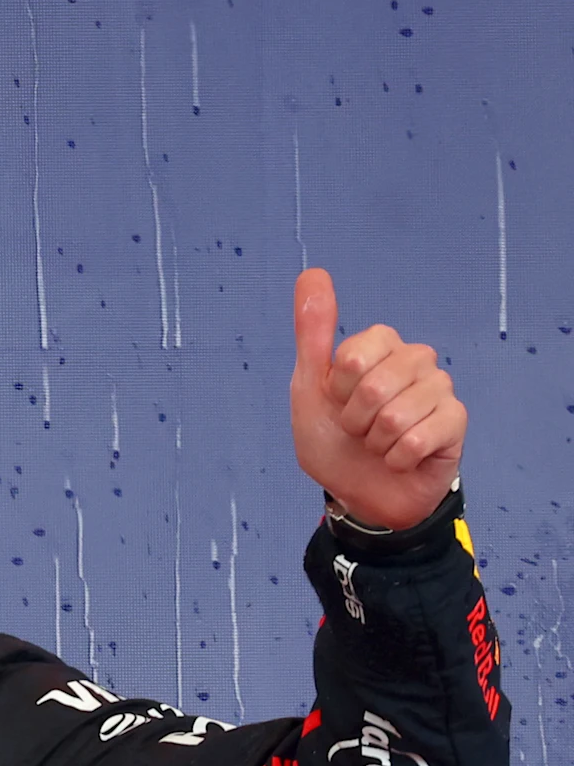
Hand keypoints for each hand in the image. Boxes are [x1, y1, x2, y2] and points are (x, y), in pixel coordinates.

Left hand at [290, 268, 463, 532]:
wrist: (359, 493)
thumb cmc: (334, 440)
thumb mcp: (309, 386)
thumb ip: (313, 332)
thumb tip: (312, 273)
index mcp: (381, 346)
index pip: (356, 354)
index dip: (338, 388)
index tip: (338, 400)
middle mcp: (416, 360)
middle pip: (376, 385)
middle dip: (355, 419)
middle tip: (358, 429)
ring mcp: (440, 389)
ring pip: (398, 415)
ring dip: (376, 441)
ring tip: (379, 443)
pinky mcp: (456, 422)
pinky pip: (420, 439)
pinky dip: (398, 458)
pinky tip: (401, 458)